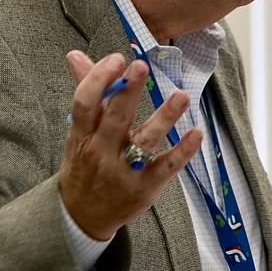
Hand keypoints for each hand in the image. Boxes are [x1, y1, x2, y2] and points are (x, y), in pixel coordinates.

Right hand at [58, 50, 201, 240]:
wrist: (82, 215)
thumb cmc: (84, 163)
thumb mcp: (78, 131)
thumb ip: (86, 91)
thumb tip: (75, 55)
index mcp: (82, 135)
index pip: (85, 103)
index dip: (98, 79)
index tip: (116, 59)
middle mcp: (101, 152)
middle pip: (115, 118)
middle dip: (128, 91)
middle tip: (141, 66)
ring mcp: (124, 171)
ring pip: (145, 141)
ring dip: (165, 117)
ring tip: (181, 95)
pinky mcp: (145, 187)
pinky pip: (166, 166)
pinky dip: (183, 151)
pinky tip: (196, 133)